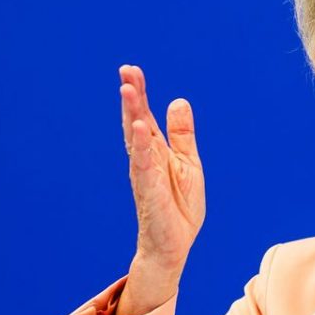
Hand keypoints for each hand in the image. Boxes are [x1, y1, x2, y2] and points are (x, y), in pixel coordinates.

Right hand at [119, 64, 204, 278]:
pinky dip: (141, 146)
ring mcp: (145, 174)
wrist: (175, 244)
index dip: (139, 94)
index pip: (145, 117)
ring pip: (136, 139)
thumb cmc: (179, 206)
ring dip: (131, 114)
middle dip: (132, 97)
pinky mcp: (149, 192)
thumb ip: (182, 134)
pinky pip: (143, 166)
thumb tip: (179, 101)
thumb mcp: (188, 163)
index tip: (132, 70)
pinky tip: (139, 128)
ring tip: (127, 90)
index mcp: (156, 151)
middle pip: (136, 122)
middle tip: (126, 71)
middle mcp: (146, 159)